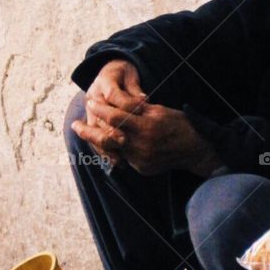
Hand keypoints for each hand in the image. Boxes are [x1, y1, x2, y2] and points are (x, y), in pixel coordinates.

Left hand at [71, 64, 221, 176]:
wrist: (195, 149)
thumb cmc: (179, 124)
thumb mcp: (159, 110)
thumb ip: (137, 109)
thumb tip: (116, 103)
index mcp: (146, 127)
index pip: (115, 117)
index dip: (100, 109)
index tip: (91, 101)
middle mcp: (141, 145)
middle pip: (106, 139)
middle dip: (87, 131)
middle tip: (74, 124)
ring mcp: (140, 159)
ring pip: (111, 150)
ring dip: (96, 141)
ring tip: (84, 133)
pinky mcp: (141, 168)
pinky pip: (123, 158)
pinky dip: (114, 150)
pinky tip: (105, 143)